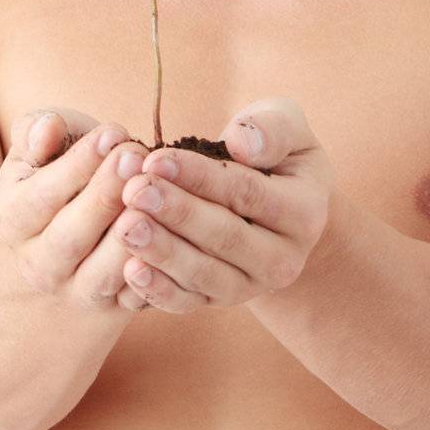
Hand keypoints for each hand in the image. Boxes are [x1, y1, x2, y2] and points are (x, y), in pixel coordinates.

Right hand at [0, 106, 150, 312]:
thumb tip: (48, 129)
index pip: (40, 197)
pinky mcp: (114, 307)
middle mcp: (37, 264)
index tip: (113, 133)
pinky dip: (156, 271)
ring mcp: (75, 291)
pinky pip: (136, 296)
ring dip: (132, 234)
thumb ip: (39, 129)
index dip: (77, 165)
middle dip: (105, 195)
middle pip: (69, 238)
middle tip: (137, 156)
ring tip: (157, 193)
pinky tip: (176, 234)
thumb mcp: (45, 146)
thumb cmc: (65, 171)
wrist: (81, 227)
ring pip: (102, 273)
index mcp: (12, 219)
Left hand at [111, 97, 337, 313]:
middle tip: (133, 191)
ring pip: (205, 274)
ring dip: (162, 252)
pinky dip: (158, 291)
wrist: (276, 207)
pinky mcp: (220, 301)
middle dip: (176, 213)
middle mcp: (284, 258)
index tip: (155, 159)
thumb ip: (273, 129)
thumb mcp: (285, 127)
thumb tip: (242, 144)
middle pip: (225, 237)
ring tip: (124, 226)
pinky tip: (129, 271)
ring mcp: (252, 285)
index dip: (201, 177)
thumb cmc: (271, 153)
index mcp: (305, 212)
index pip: (247, 193)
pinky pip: (188, 302)